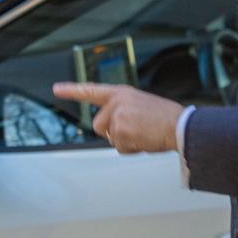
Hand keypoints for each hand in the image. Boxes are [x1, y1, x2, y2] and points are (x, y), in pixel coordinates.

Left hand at [52, 82, 182, 153]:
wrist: (179, 125)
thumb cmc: (166, 117)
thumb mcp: (141, 105)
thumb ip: (123, 111)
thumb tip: (111, 129)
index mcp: (122, 93)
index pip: (92, 90)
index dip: (73, 90)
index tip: (57, 89)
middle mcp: (117, 103)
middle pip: (98, 125)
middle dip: (112, 132)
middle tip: (135, 130)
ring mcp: (117, 117)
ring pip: (110, 138)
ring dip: (125, 141)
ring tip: (144, 133)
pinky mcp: (120, 132)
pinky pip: (120, 148)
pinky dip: (132, 149)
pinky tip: (144, 140)